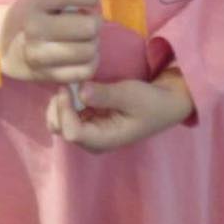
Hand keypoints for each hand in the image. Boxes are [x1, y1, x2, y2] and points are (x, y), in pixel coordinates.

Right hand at [0, 0, 100, 83]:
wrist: (4, 46)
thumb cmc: (34, 13)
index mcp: (34, 2)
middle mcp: (35, 29)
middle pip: (87, 27)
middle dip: (94, 23)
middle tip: (88, 22)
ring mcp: (39, 56)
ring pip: (89, 50)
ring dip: (93, 44)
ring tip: (84, 39)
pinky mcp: (47, 76)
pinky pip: (85, 71)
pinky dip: (90, 63)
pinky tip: (82, 55)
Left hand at [45, 68, 194, 151]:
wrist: (165, 103)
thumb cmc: (151, 102)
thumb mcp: (131, 95)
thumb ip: (106, 95)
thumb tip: (80, 91)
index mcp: (104, 140)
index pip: (72, 133)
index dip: (64, 110)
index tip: (67, 86)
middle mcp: (93, 140)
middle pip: (60, 129)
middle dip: (58, 108)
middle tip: (66, 84)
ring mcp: (90, 131)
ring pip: (59, 122)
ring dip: (59, 104)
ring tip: (69, 85)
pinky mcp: (90, 121)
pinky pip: (66, 114)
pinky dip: (65, 102)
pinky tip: (73, 88)